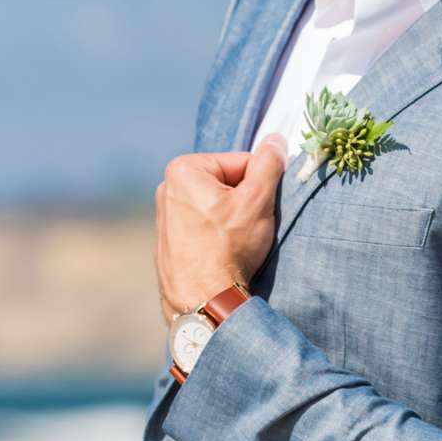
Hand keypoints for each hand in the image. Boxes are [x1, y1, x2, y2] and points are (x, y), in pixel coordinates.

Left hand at [154, 136, 285, 324]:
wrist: (202, 300)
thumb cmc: (228, 248)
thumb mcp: (257, 200)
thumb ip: (269, 164)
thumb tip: (276, 140)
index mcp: (184, 169)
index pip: (241, 163)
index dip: (259, 185)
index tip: (259, 210)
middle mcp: (168, 188)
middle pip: (227, 183)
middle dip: (244, 202)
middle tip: (248, 228)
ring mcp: (165, 216)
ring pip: (216, 206)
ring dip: (233, 219)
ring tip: (236, 243)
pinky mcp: (169, 240)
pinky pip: (203, 226)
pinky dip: (217, 235)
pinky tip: (222, 254)